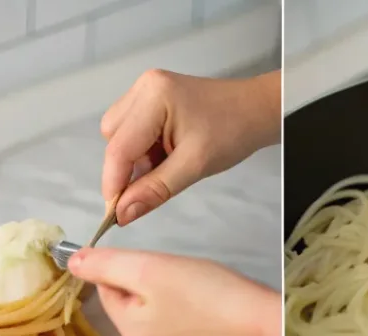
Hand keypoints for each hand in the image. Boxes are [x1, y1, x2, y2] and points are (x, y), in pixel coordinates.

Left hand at [68, 246, 279, 335]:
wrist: (262, 325)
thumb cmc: (208, 294)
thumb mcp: (149, 269)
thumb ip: (106, 264)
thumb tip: (70, 262)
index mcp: (130, 331)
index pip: (107, 291)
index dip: (126, 268)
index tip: (156, 263)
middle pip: (132, 307)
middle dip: (149, 285)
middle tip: (179, 274)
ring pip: (156, 318)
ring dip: (168, 299)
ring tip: (197, 290)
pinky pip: (180, 332)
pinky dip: (189, 316)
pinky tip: (208, 308)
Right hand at [101, 69, 280, 224]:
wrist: (254, 112)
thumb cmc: (232, 131)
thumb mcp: (194, 166)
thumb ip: (155, 190)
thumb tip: (123, 212)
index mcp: (153, 97)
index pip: (118, 148)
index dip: (114, 184)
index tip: (115, 214)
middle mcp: (144, 88)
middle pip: (113, 141)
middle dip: (127, 169)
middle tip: (154, 185)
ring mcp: (145, 92)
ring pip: (119, 137)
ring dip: (136, 161)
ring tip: (168, 165)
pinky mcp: (150, 100)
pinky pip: (132, 132)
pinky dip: (144, 152)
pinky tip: (168, 156)